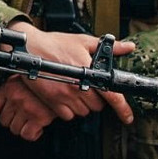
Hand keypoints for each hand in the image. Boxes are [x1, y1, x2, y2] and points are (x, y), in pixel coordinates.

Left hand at [0, 75, 56, 140]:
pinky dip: (32, 134)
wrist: (63, 81)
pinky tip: (37, 128)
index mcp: (8, 88)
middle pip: (4, 121)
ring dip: (22, 128)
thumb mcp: (22, 80)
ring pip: (15, 129)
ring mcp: (26, 108)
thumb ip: (11, 90)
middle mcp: (15, 98)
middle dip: (12, 122)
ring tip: (30, 121)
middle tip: (22, 118)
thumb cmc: (43, 81)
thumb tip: (3, 105)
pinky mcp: (38, 118)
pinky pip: (27, 135)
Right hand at [7, 21, 134, 123]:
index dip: (123, 109)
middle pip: (97, 106)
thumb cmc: (54, 43)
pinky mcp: (52, 101)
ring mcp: (64, 95)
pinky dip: (68, 110)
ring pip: (83, 112)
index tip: (127, 117)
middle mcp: (78, 86)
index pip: (112, 95)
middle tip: (87, 87)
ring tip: (73, 90)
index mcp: (88, 72)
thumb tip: (129, 47)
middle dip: (95, 99)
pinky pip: (68, 115)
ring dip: (81, 105)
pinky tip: (63, 96)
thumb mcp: (82, 41)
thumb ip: (108, 47)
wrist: (28, 47)